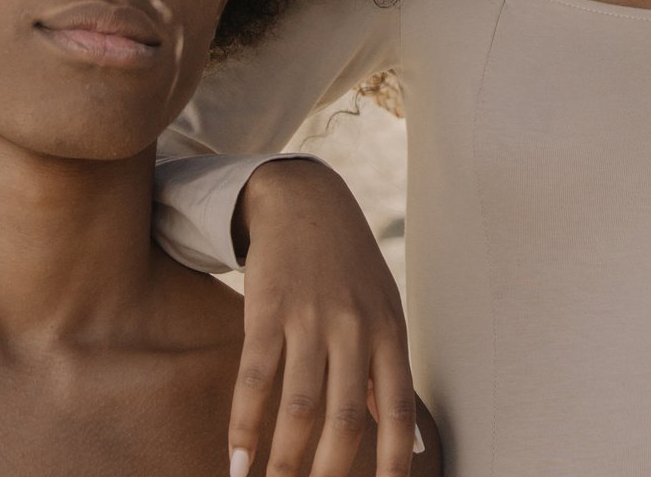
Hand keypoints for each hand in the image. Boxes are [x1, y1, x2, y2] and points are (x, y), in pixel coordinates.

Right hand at [228, 159, 416, 476]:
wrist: (305, 200)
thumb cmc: (350, 268)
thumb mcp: (385, 311)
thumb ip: (390, 375)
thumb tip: (413, 443)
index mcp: (391, 332)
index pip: (398, 411)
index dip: (395, 461)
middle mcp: (355, 328)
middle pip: (346, 420)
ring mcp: (311, 318)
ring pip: (300, 407)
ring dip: (284, 462)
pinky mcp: (268, 309)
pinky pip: (256, 377)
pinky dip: (245, 425)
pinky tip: (237, 461)